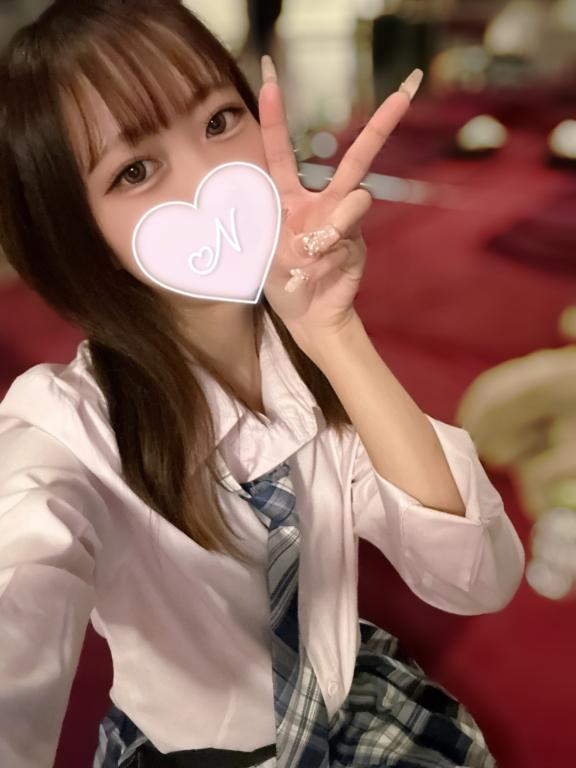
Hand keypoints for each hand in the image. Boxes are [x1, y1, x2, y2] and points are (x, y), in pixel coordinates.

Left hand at [258, 56, 422, 351]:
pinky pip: (351, 235)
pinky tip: (317, 271)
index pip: (280, 151)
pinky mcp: (360, 244)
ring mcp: (346, 222)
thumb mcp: (261, 253)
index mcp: (290, 198)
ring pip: (358, 198)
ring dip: (334, 224)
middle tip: (406, 91)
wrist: (307, 316)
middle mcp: (323, 202)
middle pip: (357, 158)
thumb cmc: (281, 282)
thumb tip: (313, 231)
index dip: (275, 117)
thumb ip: (276, 231)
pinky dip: (331, 253)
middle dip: (382, 124)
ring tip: (310, 254)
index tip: (268, 79)